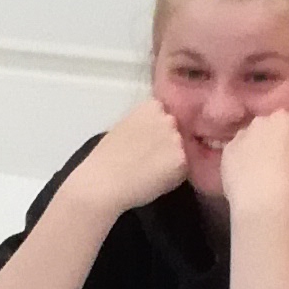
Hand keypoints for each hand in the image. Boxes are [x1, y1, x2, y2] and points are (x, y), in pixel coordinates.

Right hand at [71, 93, 190, 216]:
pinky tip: (156, 180)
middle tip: (151, 158)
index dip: (159, 129)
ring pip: (182, 149)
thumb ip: (144, 124)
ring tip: (153, 171)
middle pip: (177, 130)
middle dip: (169, 141)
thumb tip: (154, 132)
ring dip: (173, 159)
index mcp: (151, 106)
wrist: (104, 182)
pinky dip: (175, 176)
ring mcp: (176, 138)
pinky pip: (184, 168)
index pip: (166, 114)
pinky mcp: (182, 159)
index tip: (149, 141)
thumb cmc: (106, 159)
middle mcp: (167, 118)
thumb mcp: (124, 126)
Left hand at [217, 106, 288, 225]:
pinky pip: (239, 158)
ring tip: (268, 184)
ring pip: (254, 146)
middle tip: (285, 176)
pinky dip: (244, 167)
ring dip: (260, 158)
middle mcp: (259, 121)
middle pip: (271, 135)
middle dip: (278, 151)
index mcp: (282, 118)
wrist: (261, 197)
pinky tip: (251, 184)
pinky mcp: (226, 154)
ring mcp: (239, 137)